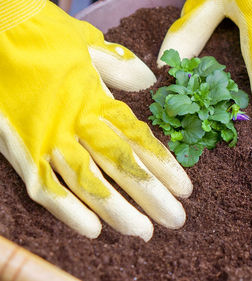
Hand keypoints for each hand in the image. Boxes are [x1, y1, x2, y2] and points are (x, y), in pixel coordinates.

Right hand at [0, 0, 191, 240]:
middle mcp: (77, 121)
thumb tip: (148, 81)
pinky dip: (68, 211)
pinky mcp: (20, 150)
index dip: (164, 166)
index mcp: (97, 98)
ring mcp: (48, 138)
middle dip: (151, 196)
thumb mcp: (88, 45)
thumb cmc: (43, 37)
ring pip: (89, 182)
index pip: (138, 139)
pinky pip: (45, 186)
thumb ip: (119, 67)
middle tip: (175, 220)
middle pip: (121, 165)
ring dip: (118, 210)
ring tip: (143, 232)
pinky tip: (93, 231)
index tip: (185, 189)